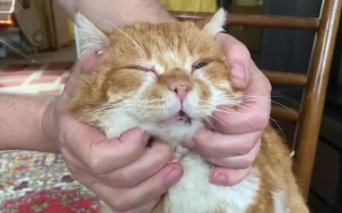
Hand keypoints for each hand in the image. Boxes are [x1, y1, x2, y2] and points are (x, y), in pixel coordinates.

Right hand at [42, 50, 182, 211]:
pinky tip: (168, 179)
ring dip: (156, 185)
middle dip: (151, 165)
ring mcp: (96, 184)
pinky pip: (130, 207)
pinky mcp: (109, 191)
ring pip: (125, 200)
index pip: (100, 158)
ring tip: (177, 166)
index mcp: (76, 141)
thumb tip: (103, 52)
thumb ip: (88, 68)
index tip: (144, 131)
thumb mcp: (79, 82)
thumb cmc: (78, 104)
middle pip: (119, 181)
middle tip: (169, 146)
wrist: (67, 127)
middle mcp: (83, 169)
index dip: (128, 149)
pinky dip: (152, 197)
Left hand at [185, 33, 270, 185]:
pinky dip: (228, 176)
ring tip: (192, 145)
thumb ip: (236, 54)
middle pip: (247, 143)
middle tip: (190, 135)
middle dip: (215, 143)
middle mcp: (257, 115)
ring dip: (216, 157)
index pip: (254, 118)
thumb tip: (239, 79)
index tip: (203, 115)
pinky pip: (242, 170)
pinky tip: (213, 175)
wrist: (203, 66)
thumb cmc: (212, 55)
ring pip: (243, 158)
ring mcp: (249, 134)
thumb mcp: (222, 44)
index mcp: (257, 93)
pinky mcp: (238, 148)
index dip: (228, 123)